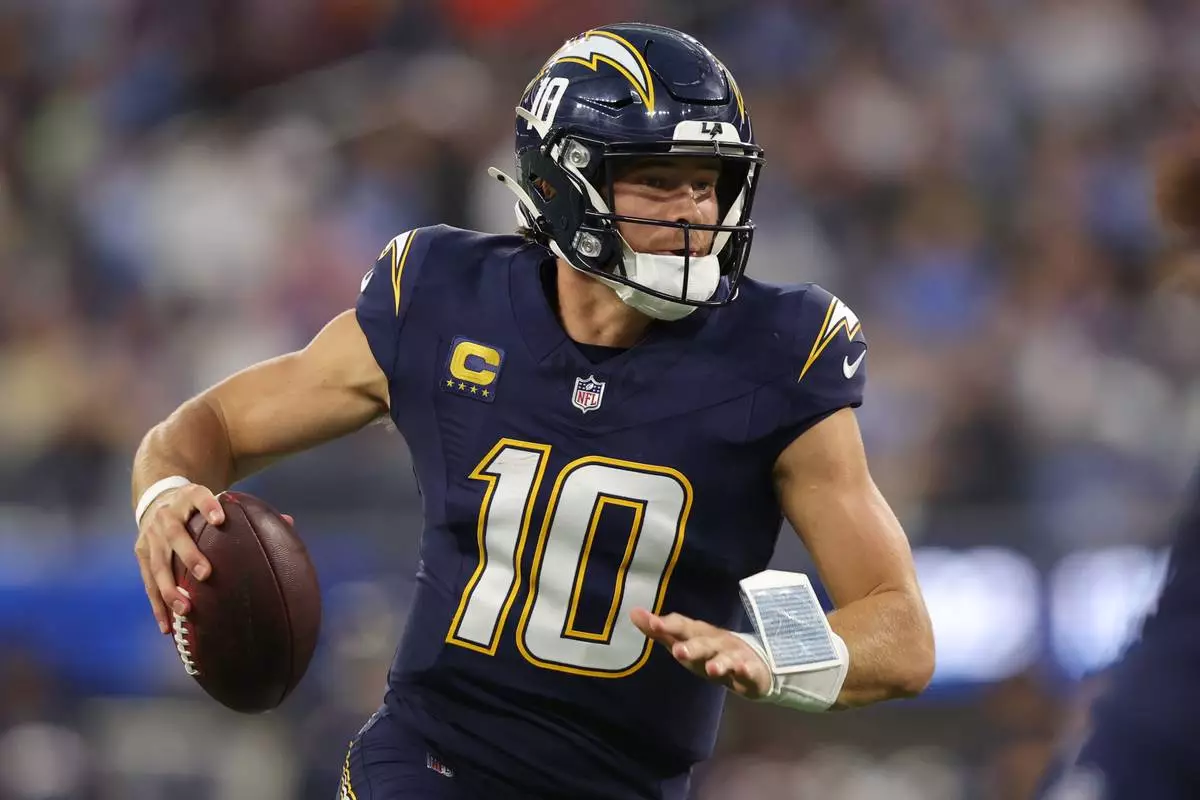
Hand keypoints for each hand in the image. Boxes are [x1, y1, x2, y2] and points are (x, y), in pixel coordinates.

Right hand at [133, 486, 295, 633]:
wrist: (159, 500)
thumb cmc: (199, 507)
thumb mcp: (217, 501)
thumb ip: (248, 513)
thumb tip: (289, 523)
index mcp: (189, 497)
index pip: (200, 497)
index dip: (208, 506)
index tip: (221, 518)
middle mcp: (167, 515)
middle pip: (175, 534)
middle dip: (189, 554)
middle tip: (206, 574)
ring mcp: (151, 536)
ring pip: (158, 563)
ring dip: (170, 588)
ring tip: (185, 608)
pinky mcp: (141, 553)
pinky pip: (148, 582)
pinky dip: (157, 605)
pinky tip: (168, 627)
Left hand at [630, 608, 771, 698]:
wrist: (752, 662)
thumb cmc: (709, 651)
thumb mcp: (684, 642)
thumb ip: (660, 631)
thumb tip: (633, 613)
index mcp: (697, 635)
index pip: (682, 626)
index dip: (667, 625)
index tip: (651, 623)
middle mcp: (715, 642)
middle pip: (703, 643)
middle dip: (692, 647)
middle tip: (678, 652)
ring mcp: (734, 655)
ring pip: (726, 658)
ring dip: (720, 662)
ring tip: (711, 670)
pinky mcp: (751, 671)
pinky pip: (749, 672)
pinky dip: (746, 671)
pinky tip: (743, 671)